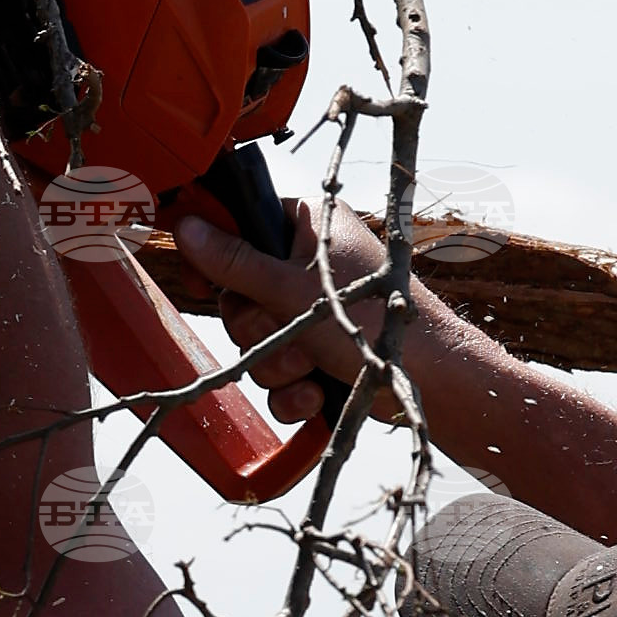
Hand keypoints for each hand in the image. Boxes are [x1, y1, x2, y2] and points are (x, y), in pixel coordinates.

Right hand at [153, 188, 403, 432]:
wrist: (431, 380)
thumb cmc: (373, 318)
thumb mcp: (291, 288)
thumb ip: (233, 261)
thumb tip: (186, 225)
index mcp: (308, 227)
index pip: (240, 226)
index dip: (214, 258)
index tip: (203, 283)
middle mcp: (309, 265)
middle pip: (240, 295)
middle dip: (256, 328)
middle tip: (282, 329)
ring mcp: (313, 312)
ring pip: (256, 340)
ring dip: (276, 362)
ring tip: (310, 364)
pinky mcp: (318, 355)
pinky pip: (277, 375)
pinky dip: (292, 389)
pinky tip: (315, 391)